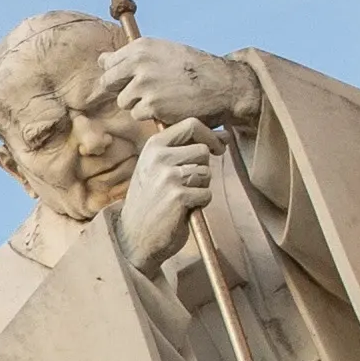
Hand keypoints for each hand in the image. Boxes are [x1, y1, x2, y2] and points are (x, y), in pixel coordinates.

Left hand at [89, 38, 253, 132]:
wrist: (222, 84)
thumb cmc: (192, 69)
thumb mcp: (162, 52)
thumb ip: (131, 56)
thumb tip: (101, 60)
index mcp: (141, 46)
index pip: (108, 63)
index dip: (118, 75)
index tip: (132, 80)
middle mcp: (139, 63)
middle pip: (108, 83)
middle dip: (123, 90)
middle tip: (146, 93)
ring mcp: (144, 85)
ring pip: (124, 101)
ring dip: (139, 104)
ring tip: (162, 98)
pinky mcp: (152, 105)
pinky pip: (138, 115)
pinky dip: (151, 115)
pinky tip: (168, 107)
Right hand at [119, 119, 221, 267]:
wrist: (134, 236)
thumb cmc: (151, 200)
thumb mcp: (157, 166)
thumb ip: (185, 148)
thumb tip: (225, 135)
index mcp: (153, 146)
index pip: (192, 125)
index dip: (210, 135)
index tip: (216, 148)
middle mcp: (159, 157)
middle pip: (203, 151)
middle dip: (203, 169)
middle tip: (186, 184)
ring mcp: (168, 176)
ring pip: (206, 173)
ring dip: (200, 188)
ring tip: (181, 197)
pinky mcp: (178, 196)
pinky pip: (206, 194)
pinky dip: (200, 204)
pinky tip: (183, 209)